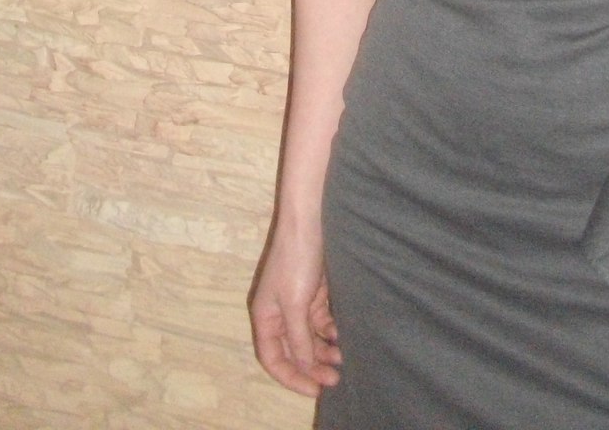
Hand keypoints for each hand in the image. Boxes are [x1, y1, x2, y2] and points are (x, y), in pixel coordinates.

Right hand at [250, 228, 342, 397]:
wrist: (310, 220)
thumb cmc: (295, 260)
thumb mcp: (295, 304)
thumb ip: (298, 338)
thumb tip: (305, 366)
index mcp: (265, 316)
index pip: (273, 358)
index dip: (291, 377)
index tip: (314, 389)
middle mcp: (278, 313)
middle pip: (293, 351)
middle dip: (312, 367)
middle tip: (335, 379)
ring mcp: (297, 303)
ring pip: (309, 338)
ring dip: (324, 351)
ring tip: (343, 359)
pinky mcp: (313, 292)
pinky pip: (320, 322)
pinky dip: (330, 332)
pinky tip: (342, 336)